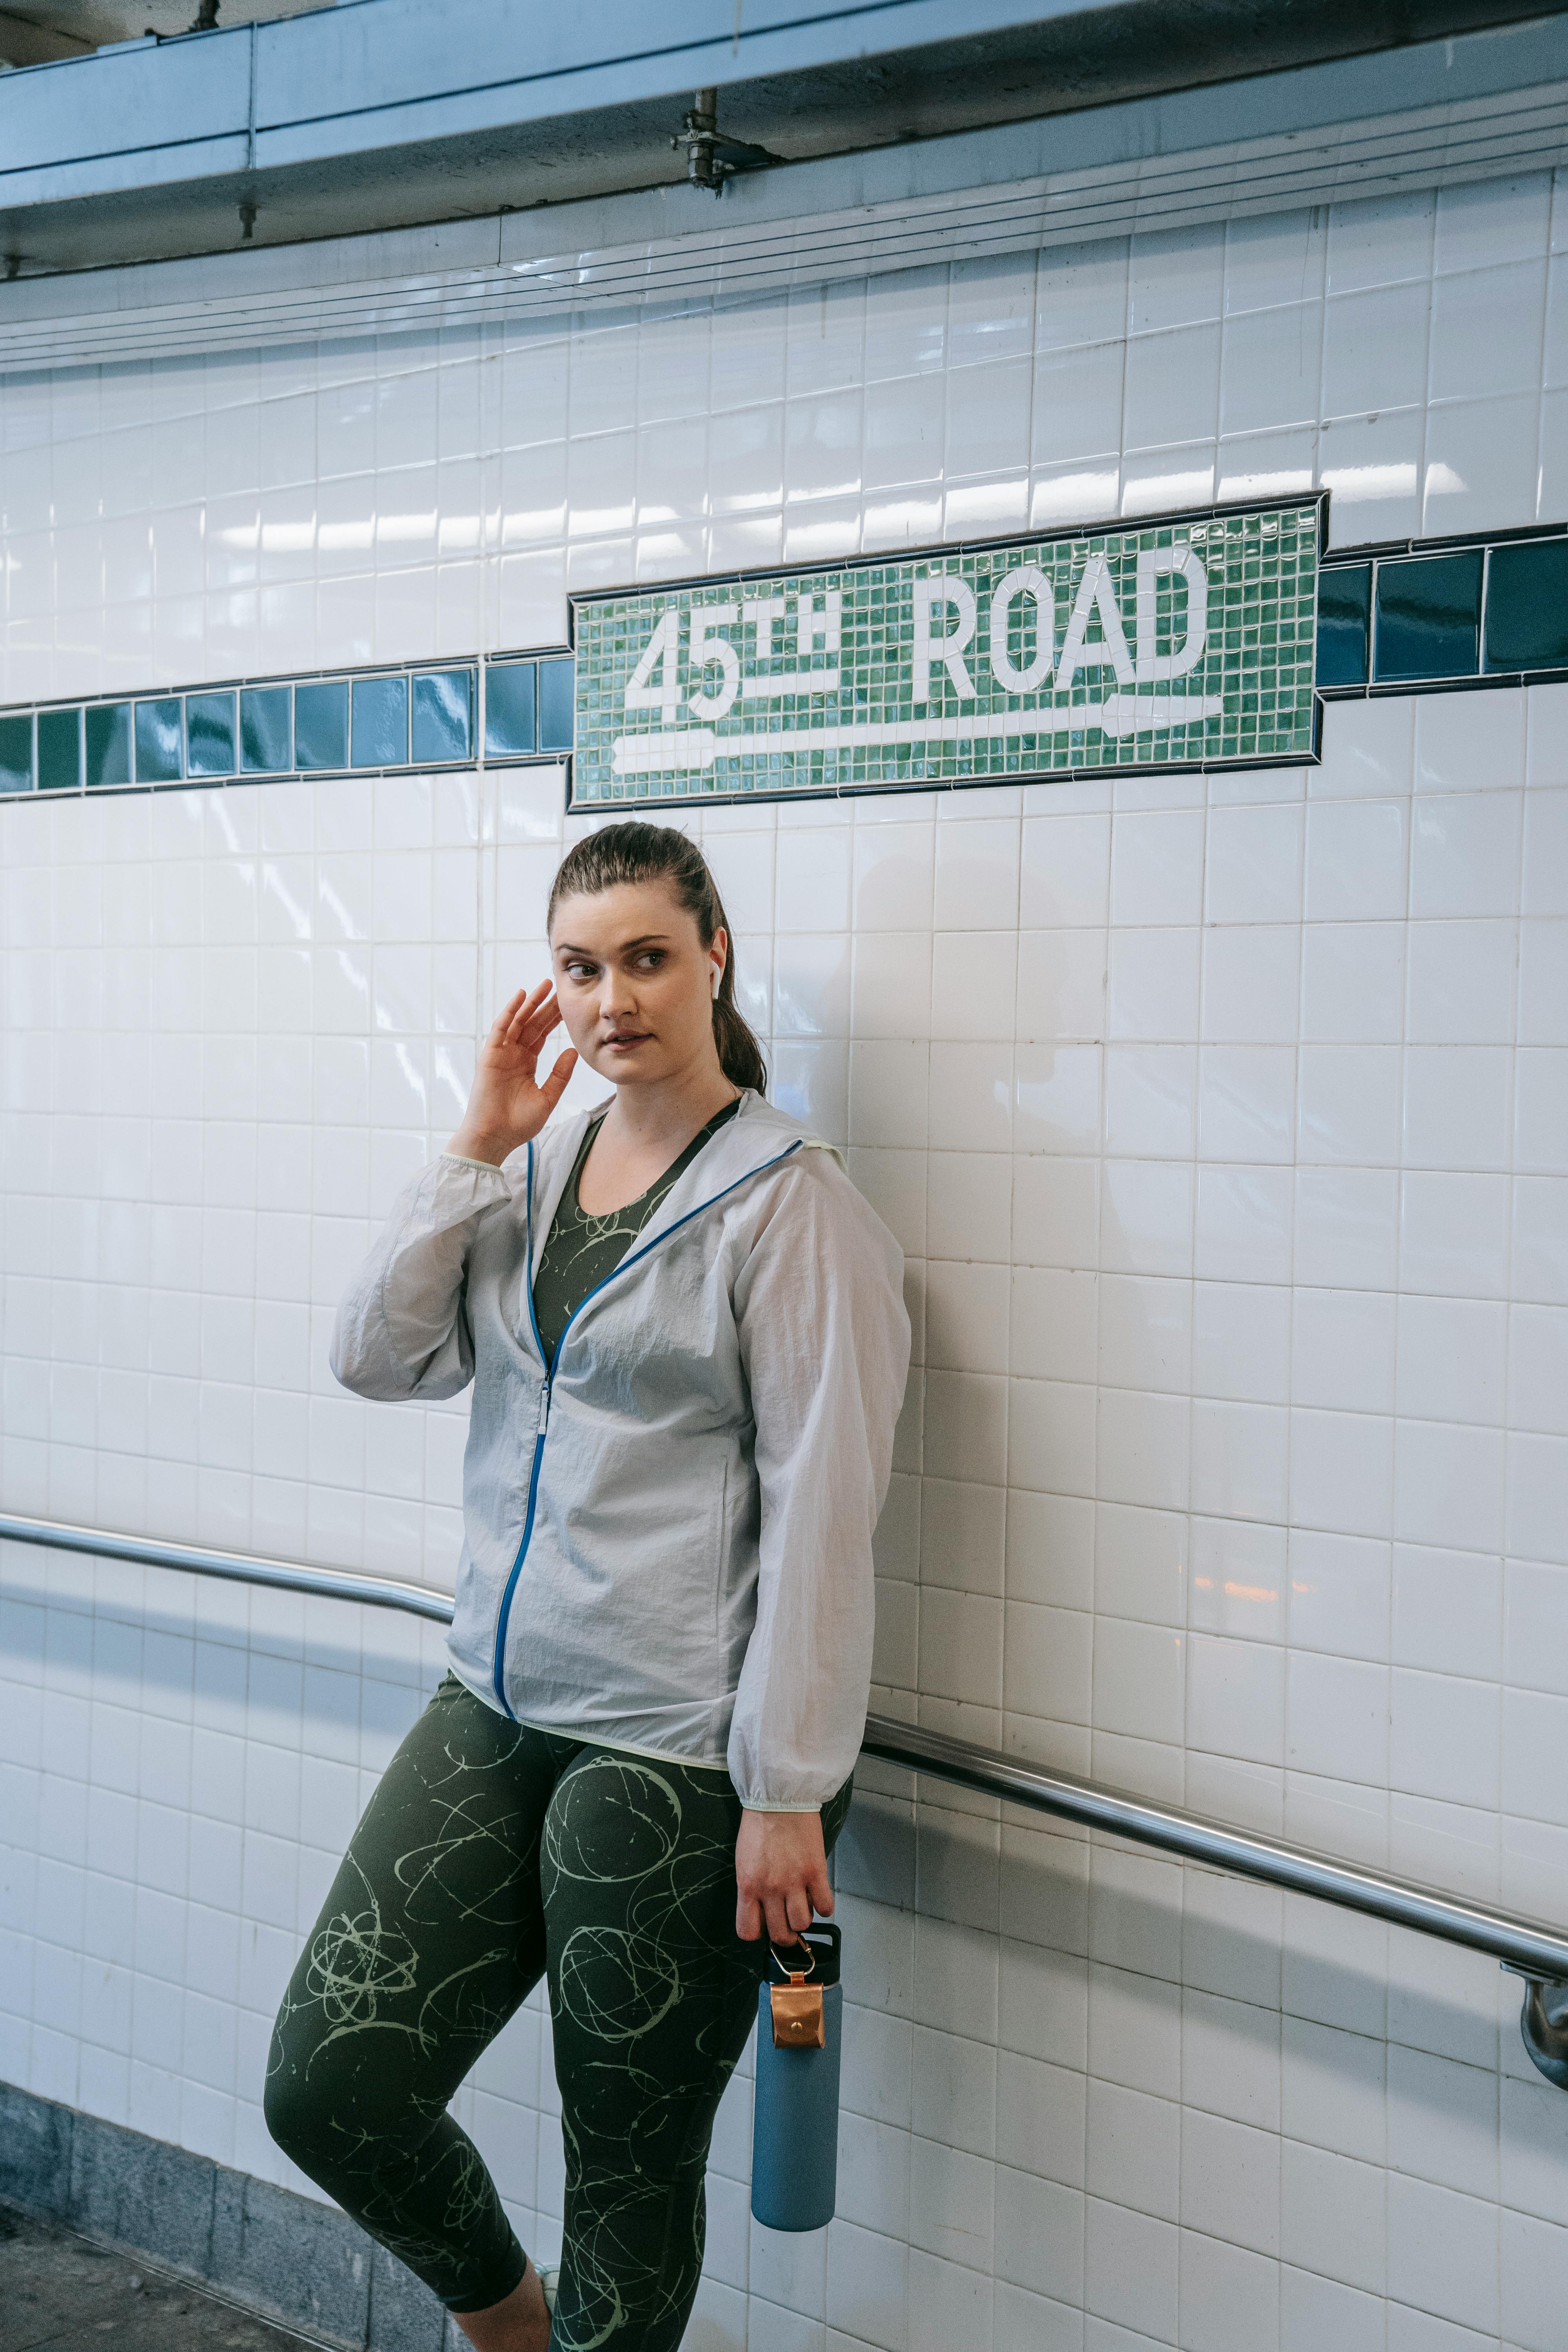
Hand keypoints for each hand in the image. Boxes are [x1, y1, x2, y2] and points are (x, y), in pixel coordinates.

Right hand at [446, 982, 577, 1165]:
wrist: (495, 1137)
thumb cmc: (518, 1124)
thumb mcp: (548, 1097)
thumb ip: (561, 1074)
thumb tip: (574, 1050)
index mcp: (526, 1063)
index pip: (542, 1034)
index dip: (554, 1019)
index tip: (569, 1005)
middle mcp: (513, 1055)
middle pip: (532, 1024)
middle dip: (545, 1006)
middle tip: (560, 988)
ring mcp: (500, 1053)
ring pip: (517, 1021)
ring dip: (530, 1002)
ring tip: (545, 985)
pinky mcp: (489, 1055)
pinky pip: (500, 1028)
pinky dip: (510, 1011)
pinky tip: (521, 996)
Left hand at [735, 1809, 832, 1942]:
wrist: (778, 1798)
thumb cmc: (758, 1826)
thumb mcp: (744, 1860)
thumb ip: (751, 1887)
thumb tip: (763, 1908)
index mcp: (748, 1885)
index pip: (748, 1931)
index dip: (758, 1932)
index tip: (764, 1923)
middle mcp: (770, 1889)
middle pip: (780, 1934)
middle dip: (785, 1933)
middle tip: (787, 1921)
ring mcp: (794, 1882)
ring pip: (802, 1924)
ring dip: (803, 1919)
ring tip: (803, 1906)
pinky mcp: (816, 1872)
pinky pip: (825, 1906)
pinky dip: (824, 1906)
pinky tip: (819, 1896)